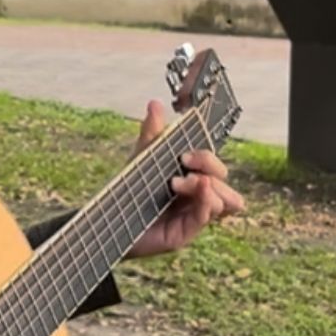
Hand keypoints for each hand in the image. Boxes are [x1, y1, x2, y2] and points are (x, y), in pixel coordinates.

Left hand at [128, 100, 244, 257]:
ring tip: (178, 184)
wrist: (107, 219)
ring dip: (209, 187)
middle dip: (208, 166)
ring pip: (228, 200)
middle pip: (224, 178)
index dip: (207, 156)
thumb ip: (151, 135)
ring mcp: (195, 214)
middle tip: (182, 165)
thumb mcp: (140, 159)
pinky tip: (196, 192)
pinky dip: (207, 202)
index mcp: (191, 177)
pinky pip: (209, 216)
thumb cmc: (127, 191)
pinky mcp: (187, 232)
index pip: (215, 164)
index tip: (185, 155)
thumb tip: (155, 103)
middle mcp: (198, 196)